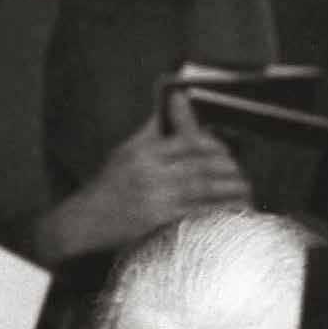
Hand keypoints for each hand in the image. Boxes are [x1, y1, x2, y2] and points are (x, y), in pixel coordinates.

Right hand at [100, 89, 250, 234]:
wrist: (83, 223)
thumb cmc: (105, 189)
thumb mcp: (123, 154)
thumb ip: (150, 132)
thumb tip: (170, 105)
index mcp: (143, 152)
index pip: (188, 143)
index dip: (214, 146)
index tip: (228, 153)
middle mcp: (150, 172)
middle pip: (200, 165)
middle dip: (227, 169)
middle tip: (242, 174)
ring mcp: (154, 197)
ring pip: (202, 188)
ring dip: (228, 190)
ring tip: (245, 191)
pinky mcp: (157, 221)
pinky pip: (195, 214)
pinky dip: (217, 213)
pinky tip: (231, 214)